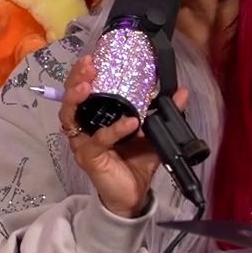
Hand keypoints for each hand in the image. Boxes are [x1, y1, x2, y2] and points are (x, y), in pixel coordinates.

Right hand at [60, 54, 190, 218]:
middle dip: (76, 79)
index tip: (94, 56)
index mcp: (95, 117)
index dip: (83, 73)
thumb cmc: (136, 163)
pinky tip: (131, 122)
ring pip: (70, 116)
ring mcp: (83, 142)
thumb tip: (182, 91)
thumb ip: (164, 112)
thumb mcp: (152, 134)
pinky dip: (115, 130)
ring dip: (76, 98)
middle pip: (70, 98)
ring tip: (88, 84)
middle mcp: (83, 127)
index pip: (82, 90)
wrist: (133, 196)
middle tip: (88, 65)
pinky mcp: (89, 157)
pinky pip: (98, 140)